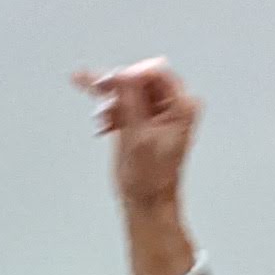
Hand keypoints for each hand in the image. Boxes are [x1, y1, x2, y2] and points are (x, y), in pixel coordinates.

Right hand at [76, 58, 199, 211]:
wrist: (146, 201)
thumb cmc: (151, 178)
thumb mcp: (139, 135)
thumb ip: (131, 101)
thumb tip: (123, 73)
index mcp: (181, 107)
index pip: (155, 73)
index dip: (131, 74)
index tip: (111, 82)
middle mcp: (171, 105)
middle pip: (138, 78)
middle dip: (115, 86)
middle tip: (92, 85)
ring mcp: (155, 112)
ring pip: (126, 89)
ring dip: (108, 101)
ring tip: (99, 120)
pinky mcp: (140, 119)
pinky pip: (122, 103)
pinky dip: (108, 111)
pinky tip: (100, 123)